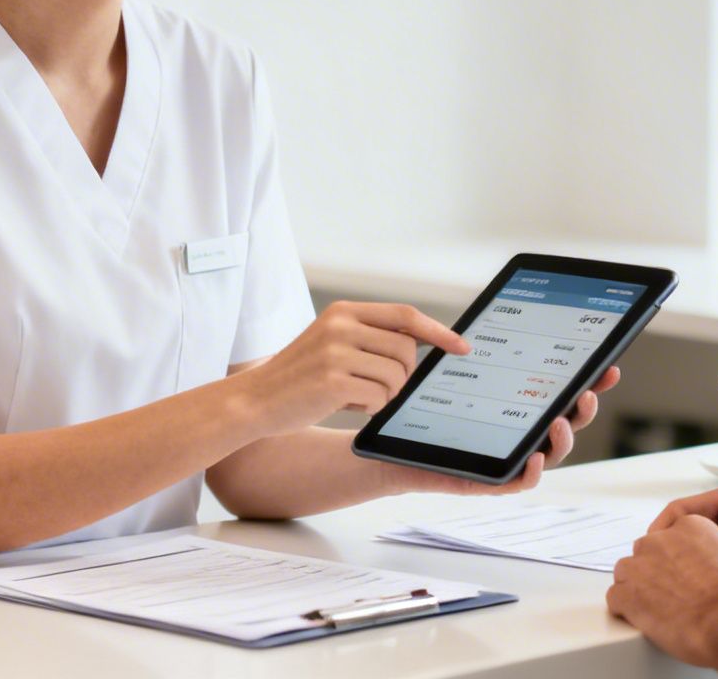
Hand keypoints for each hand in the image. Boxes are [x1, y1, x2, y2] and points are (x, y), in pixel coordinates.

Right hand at [239, 302, 466, 432]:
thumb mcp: (334, 342)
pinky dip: (370, 407)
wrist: (255, 400)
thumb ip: (371, 337)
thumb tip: (422, 346)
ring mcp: (336, 352)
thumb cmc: (301, 376)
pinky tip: (345, 404)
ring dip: (385, 394)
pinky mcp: (333, 381)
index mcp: (345, 311)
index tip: (463, 347)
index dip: (439, 332)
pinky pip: (379, 397)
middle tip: (378, 386)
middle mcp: (341, 325)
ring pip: (396, 376)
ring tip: (355, 395)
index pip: (406, 315)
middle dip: (403, 375)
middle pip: (407, 350)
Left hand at [378, 367, 621, 495]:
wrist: (392, 444)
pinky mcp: (485, 480)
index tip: (608, 366)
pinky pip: (517, 483)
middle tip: (588, 392)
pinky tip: (534, 458)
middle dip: (585, 409)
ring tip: (558, 422)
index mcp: (521, 405)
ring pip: (551, 455)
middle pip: (568, 423)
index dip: (591, 383)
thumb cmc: (428, 405)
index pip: (564, 393)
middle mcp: (520, 432)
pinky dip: (532, 474)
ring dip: (563, 440)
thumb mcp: (459, 368)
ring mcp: (506, 456)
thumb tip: (514, 310)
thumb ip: (486, 347)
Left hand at [607, 514, 717, 676]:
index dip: (673, 558)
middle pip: (645, 552)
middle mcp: (661, 541)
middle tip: (669, 593)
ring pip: (626, 572)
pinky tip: (641, 619)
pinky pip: (615, 598)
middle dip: (653, 571)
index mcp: (689, 526)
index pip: (669, 536)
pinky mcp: (628, 594)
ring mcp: (641, 566)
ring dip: (637, 588)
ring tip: (654, 608)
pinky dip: (625, 609)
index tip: (679, 572)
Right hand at [652, 484, 717, 581]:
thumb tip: (706, 545)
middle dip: (670, 547)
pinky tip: (698, 593)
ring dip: (686, 565)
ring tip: (672, 581)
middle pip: (689, 531)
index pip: (687, 508)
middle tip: (656, 567)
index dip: (666, 525)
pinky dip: (704, 579)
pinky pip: (716, 570)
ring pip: (700, 553)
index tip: (652, 544)